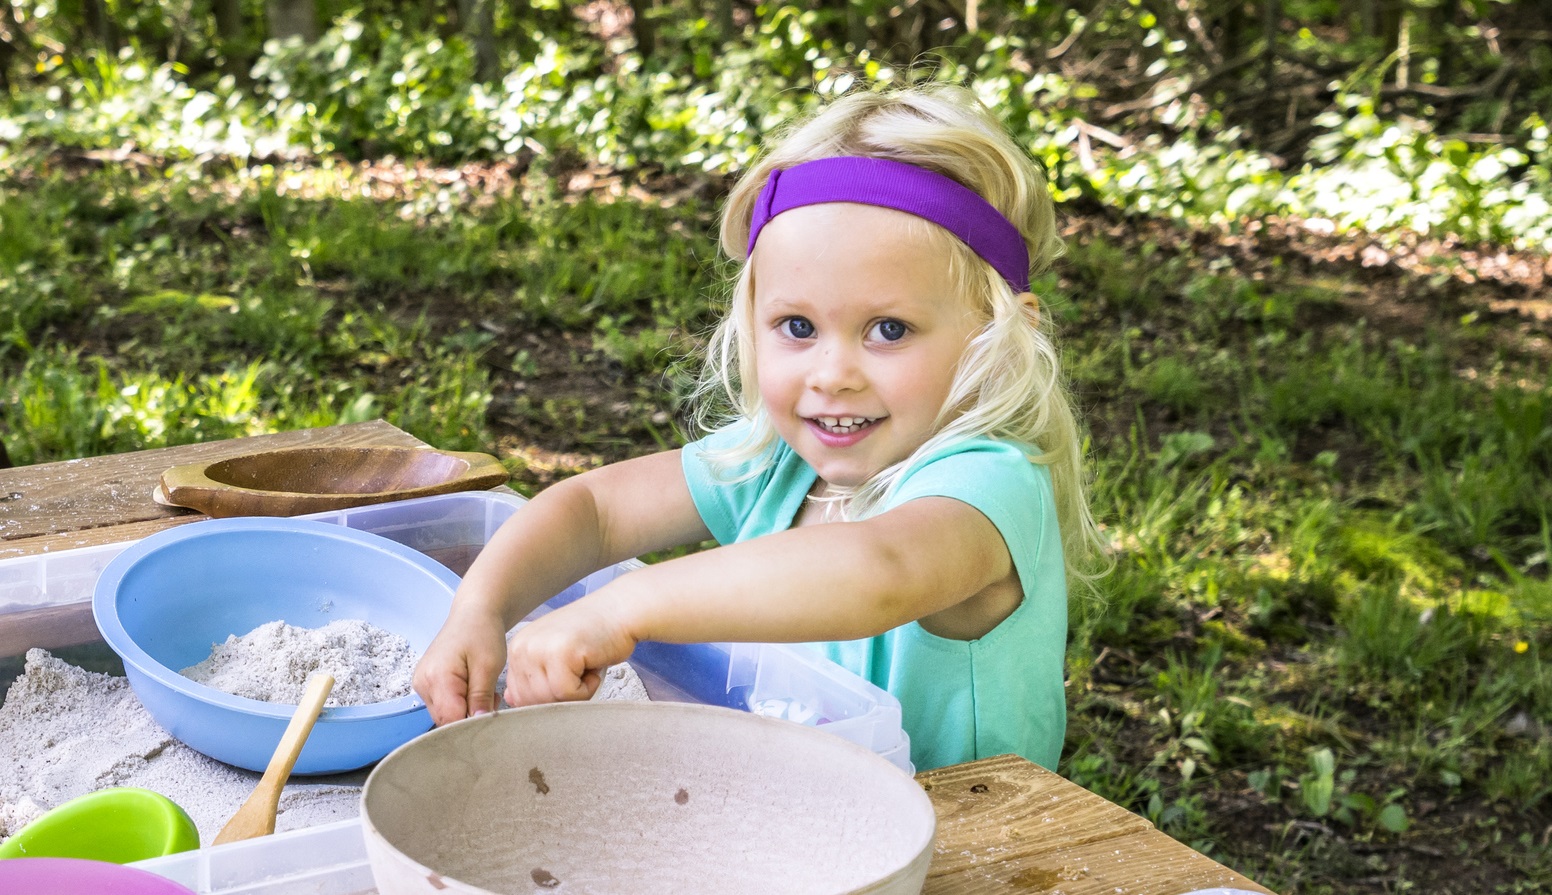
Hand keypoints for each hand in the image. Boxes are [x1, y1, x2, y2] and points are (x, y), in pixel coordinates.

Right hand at [412, 605, 508, 725]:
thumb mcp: (488, 666)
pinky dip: (461, 703)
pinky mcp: (426, 684)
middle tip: (491, 698)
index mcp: (437, 678)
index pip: (450, 720)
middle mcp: (423, 683)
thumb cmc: (482, 633)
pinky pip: (443, 705)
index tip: (491, 715)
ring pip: (445, 715)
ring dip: (467, 710)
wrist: (473, 614)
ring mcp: (422, 684)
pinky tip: (474, 688)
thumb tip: (478, 724)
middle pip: (446, 720)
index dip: (471, 724)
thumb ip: (480, 698)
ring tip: (484, 689)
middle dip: (470, 716)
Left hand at [503, 597, 637, 705]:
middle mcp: (522, 647)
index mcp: (518, 647)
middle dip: (562, 697)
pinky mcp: (560, 653)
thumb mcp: (554, 655)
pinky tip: (593, 662)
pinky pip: (569, 694)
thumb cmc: (594, 635)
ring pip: (550, 700)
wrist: (621, 611)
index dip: (547, 697)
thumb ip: (532, 677)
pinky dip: (589, 687)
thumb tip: (511, 699)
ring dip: (577, 692)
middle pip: (533, 702)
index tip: (567, 675)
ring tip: (586, 664)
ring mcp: (539, 649)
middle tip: (579, 669)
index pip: (518, 696)